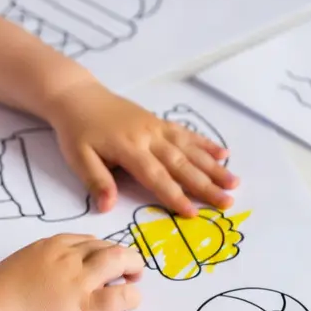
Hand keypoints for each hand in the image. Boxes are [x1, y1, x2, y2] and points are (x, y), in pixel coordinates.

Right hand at [0, 234, 143, 310]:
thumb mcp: (16, 268)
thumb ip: (37, 267)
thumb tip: (48, 278)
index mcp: (48, 246)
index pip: (84, 240)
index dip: (98, 250)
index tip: (100, 262)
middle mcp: (67, 257)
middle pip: (105, 246)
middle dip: (120, 254)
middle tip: (127, 268)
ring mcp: (79, 280)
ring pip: (119, 260)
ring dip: (132, 266)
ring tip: (134, 278)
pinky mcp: (86, 307)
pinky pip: (121, 295)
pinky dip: (132, 295)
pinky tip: (131, 300)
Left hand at [44, 81, 238, 216]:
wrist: (78, 96)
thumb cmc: (76, 131)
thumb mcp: (78, 157)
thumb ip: (96, 181)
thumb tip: (108, 207)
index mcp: (128, 148)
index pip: (156, 176)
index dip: (174, 196)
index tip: (193, 213)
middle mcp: (148, 137)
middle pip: (181, 164)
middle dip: (205, 185)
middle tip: (228, 202)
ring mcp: (156, 127)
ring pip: (190, 149)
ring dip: (213, 166)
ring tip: (234, 181)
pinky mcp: (158, 121)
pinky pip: (186, 133)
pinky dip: (205, 144)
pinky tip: (223, 153)